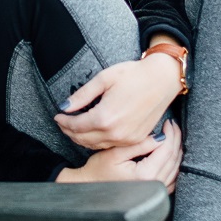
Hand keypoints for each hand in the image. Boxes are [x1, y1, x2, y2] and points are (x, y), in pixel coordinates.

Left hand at [54, 53, 182, 148]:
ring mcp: (127, 139)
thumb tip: (65, 106)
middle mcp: (115, 133)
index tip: (57, 116)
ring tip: (75, 128)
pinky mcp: (136, 139)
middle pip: (83, 139)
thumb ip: (82, 95)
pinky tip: (94, 132)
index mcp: (105, 117)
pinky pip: (111, 145)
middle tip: (63, 123)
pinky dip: (98, 141)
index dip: (63, 122)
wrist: (163, 79)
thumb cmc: (134, 75)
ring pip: (96, 145)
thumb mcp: (104, 79)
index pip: (75, 126)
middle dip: (69, 132)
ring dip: (82, 138)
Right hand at [56, 120, 181, 192]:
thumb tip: (160, 135)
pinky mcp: (154, 194)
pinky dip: (175, 166)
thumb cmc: (98, 170)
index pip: (166, 150)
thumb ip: (139, 144)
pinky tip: (172, 156)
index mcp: (145, 174)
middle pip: (174, 158)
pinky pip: (172, 179)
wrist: (90, 187)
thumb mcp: (116, 153)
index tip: (168, 122)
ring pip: (176, 169)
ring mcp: (155, 192)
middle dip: (176, 139)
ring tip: (174, 137)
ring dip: (177, 151)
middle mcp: (154, 185)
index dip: (170, 134)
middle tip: (173, 126)